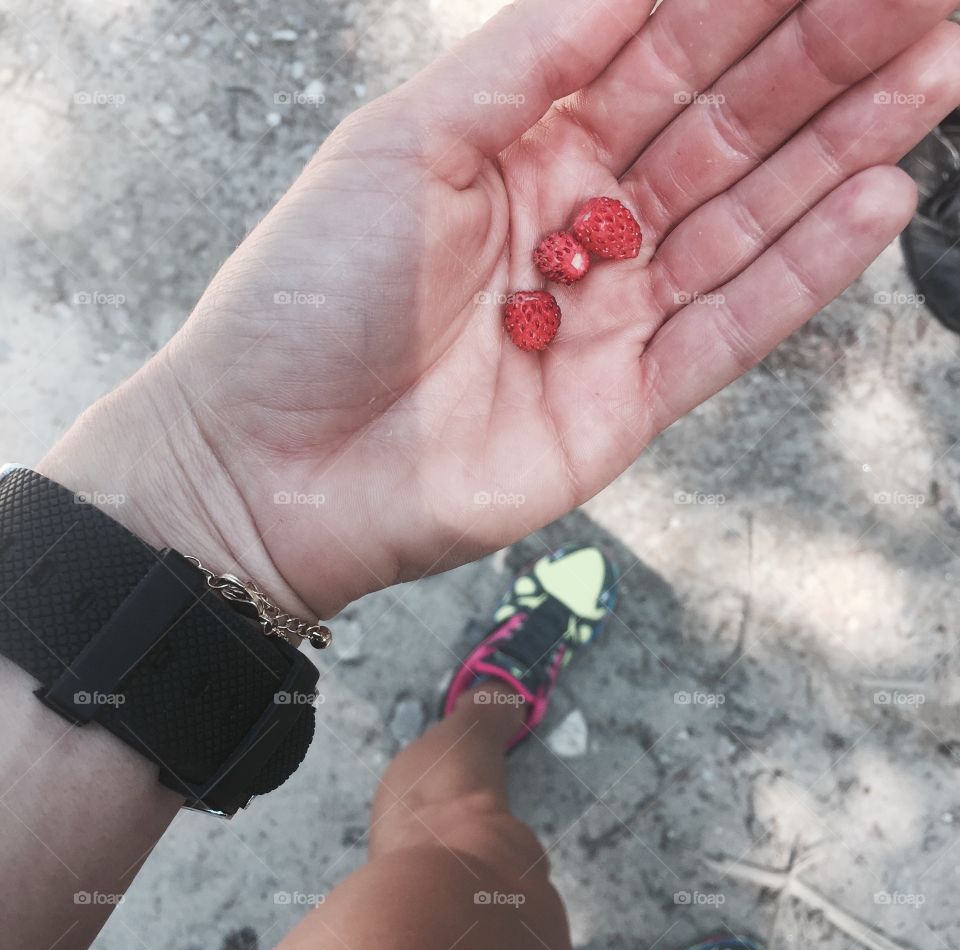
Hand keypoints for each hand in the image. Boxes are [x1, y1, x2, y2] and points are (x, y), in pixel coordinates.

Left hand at [44, 0, 959, 617]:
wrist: (273, 464)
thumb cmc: (310, 297)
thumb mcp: (409, 143)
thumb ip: (530, 59)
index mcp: (524, 147)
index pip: (661, 49)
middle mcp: (580, 225)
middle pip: (725, 127)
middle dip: (824, 54)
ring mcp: (610, 316)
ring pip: (748, 219)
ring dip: (843, 145)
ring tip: (936, 66)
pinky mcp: (627, 401)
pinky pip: (732, 327)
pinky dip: (802, 269)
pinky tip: (876, 197)